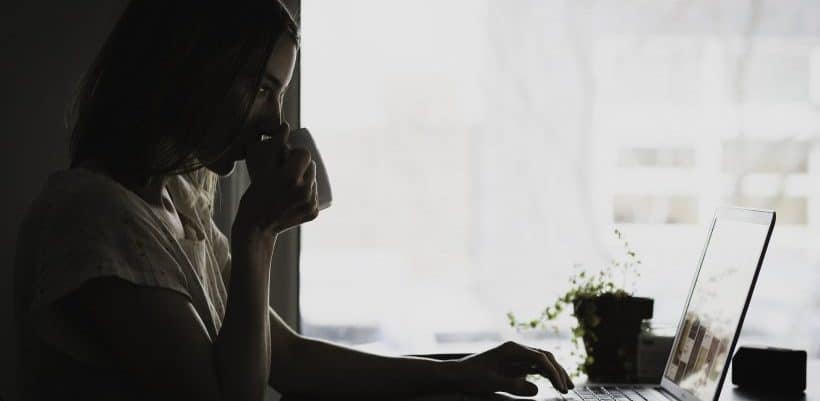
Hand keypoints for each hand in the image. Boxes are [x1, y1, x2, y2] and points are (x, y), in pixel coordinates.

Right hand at [235, 124, 318, 235]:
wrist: (256, 227)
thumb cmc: (254, 195)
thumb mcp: (262, 170)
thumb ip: (274, 146)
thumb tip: (286, 125)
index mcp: (291, 177)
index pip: (305, 154)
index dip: (297, 153)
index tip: (288, 156)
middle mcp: (305, 190)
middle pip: (311, 167)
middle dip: (302, 165)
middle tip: (289, 168)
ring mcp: (311, 203)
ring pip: (314, 181)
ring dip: (307, 178)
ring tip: (293, 180)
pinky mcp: (313, 213)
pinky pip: (315, 196)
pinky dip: (308, 193)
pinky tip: (299, 193)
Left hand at [452, 341, 572, 396]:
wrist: (458, 374)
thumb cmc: (472, 376)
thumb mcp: (492, 382)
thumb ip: (514, 385)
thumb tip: (536, 389)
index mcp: (511, 349)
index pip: (539, 357)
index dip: (553, 372)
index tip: (560, 386)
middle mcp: (516, 350)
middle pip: (545, 357)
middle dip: (558, 371)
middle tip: (568, 388)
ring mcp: (517, 356)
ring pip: (543, 362)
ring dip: (555, 372)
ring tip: (567, 387)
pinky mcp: (515, 364)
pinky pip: (535, 368)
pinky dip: (546, 375)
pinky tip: (554, 384)